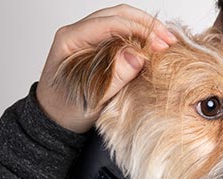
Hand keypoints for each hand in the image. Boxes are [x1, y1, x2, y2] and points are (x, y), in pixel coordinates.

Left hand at [36, 4, 176, 132]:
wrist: (54, 120)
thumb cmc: (65, 109)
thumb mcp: (90, 98)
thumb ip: (113, 77)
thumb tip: (137, 55)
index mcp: (70, 39)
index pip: (109, 23)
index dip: (138, 30)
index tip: (159, 44)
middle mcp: (79, 32)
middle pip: (118, 15)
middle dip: (146, 25)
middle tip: (168, 41)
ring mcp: (89, 36)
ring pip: (122, 19)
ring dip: (145, 28)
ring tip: (166, 42)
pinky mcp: (99, 44)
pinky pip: (121, 32)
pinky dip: (140, 36)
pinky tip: (155, 45)